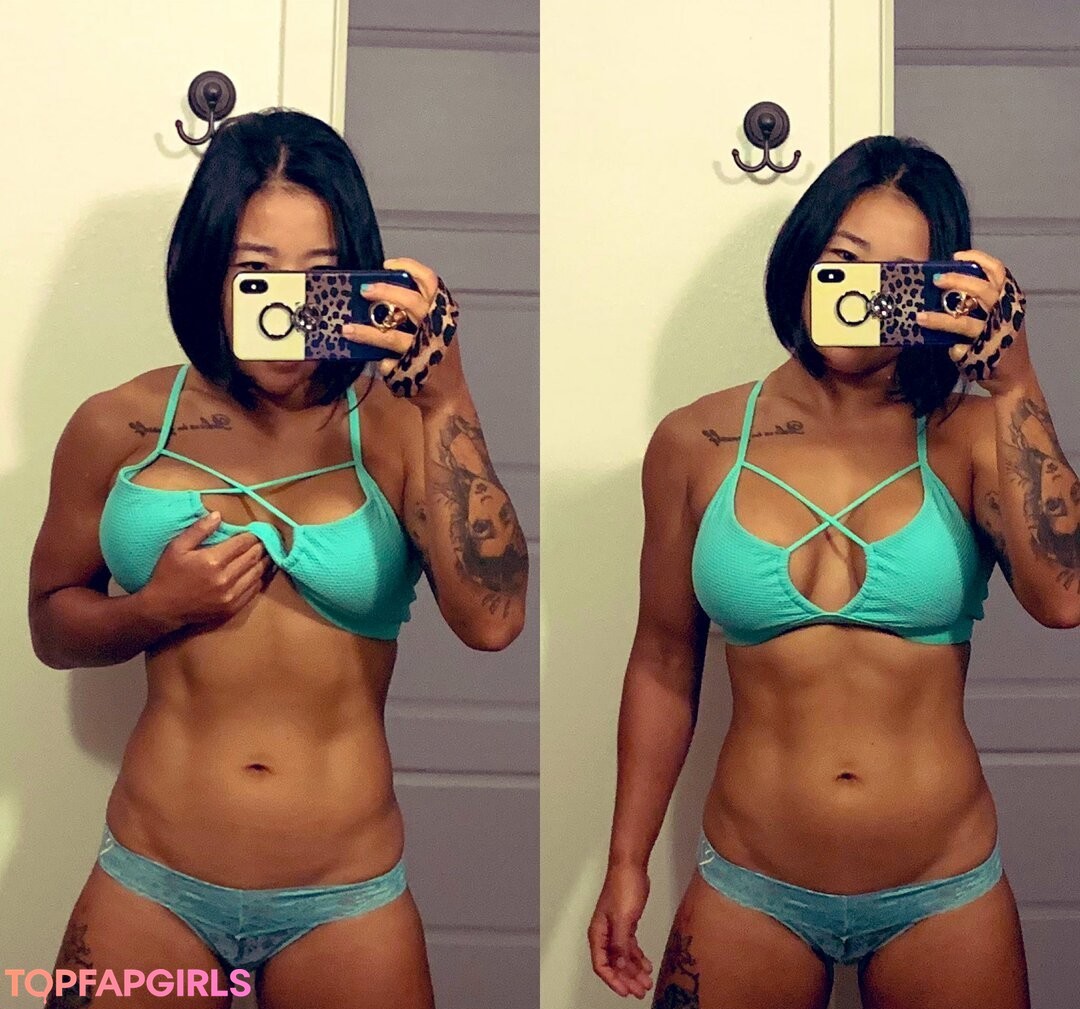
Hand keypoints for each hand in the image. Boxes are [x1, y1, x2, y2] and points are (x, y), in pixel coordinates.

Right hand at [138, 512, 272, 628]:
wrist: (162, 609)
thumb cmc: (168, 575)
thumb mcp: (177, 547)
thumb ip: (199, 530)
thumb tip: (218, 514)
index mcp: (213, 560)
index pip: (242, 543)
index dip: (252, 535)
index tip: (257, 530)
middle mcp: (225, 578)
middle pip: (253, 556)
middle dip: (261, 546)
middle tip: (266, 539)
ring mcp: (230, 595)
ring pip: (257, 573)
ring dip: (265, 561)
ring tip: (268, 553)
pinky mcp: (232, 608)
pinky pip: (254, 590)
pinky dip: (260, 578)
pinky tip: (262, 571)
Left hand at [341, 257, 463, 404]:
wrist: (447, 395)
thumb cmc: (436, 356)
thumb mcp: (435, 329)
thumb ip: (415, 313)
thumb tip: (380, 295)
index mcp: (444, 314)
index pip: (431, 281)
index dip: (410, 268)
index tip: (387, 264)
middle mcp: (437, 329)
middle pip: (411, 302)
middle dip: (385, 292)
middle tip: (364, 290)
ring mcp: (424, 351)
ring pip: (392, 336)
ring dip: (366, 331)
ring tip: (347, 328)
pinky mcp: (412, 370)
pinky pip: (387, 361)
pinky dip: (379, 360)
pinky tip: (372, 360)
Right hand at [588, 864, 653, 998]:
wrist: (631, 866)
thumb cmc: (623, 886)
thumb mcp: (623, 919)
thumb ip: (620, 944)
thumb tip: (619, 965)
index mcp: (598, 933)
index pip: (601, 965)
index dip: (613, 980)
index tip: (626, 991)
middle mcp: (605, 934)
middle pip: (613, 964)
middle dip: (626, 979)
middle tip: (640, 990)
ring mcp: (615, 929)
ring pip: (623, 957)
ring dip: (634, 971)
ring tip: (646, 981)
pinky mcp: (626, 924)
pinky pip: (630, 947)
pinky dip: (637, 958)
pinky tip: (646, 965)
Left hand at [916, 249, 1034, 394]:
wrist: (1014, 376)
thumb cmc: (998, 340)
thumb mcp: (997, 315)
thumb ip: (978, 301)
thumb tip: (945, 286)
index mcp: (1010, 300)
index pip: (999, 272)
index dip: (979, 259)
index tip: (957, 255)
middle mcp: (1006, 314)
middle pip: (982, 291)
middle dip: (957, 282)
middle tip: (936, 280)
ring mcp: (994, 336)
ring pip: (966, 323)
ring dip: (941, 319)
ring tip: (920, 317)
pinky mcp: (984, 355)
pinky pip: (961, 349)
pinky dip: (953, 350)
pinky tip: (948, 350)